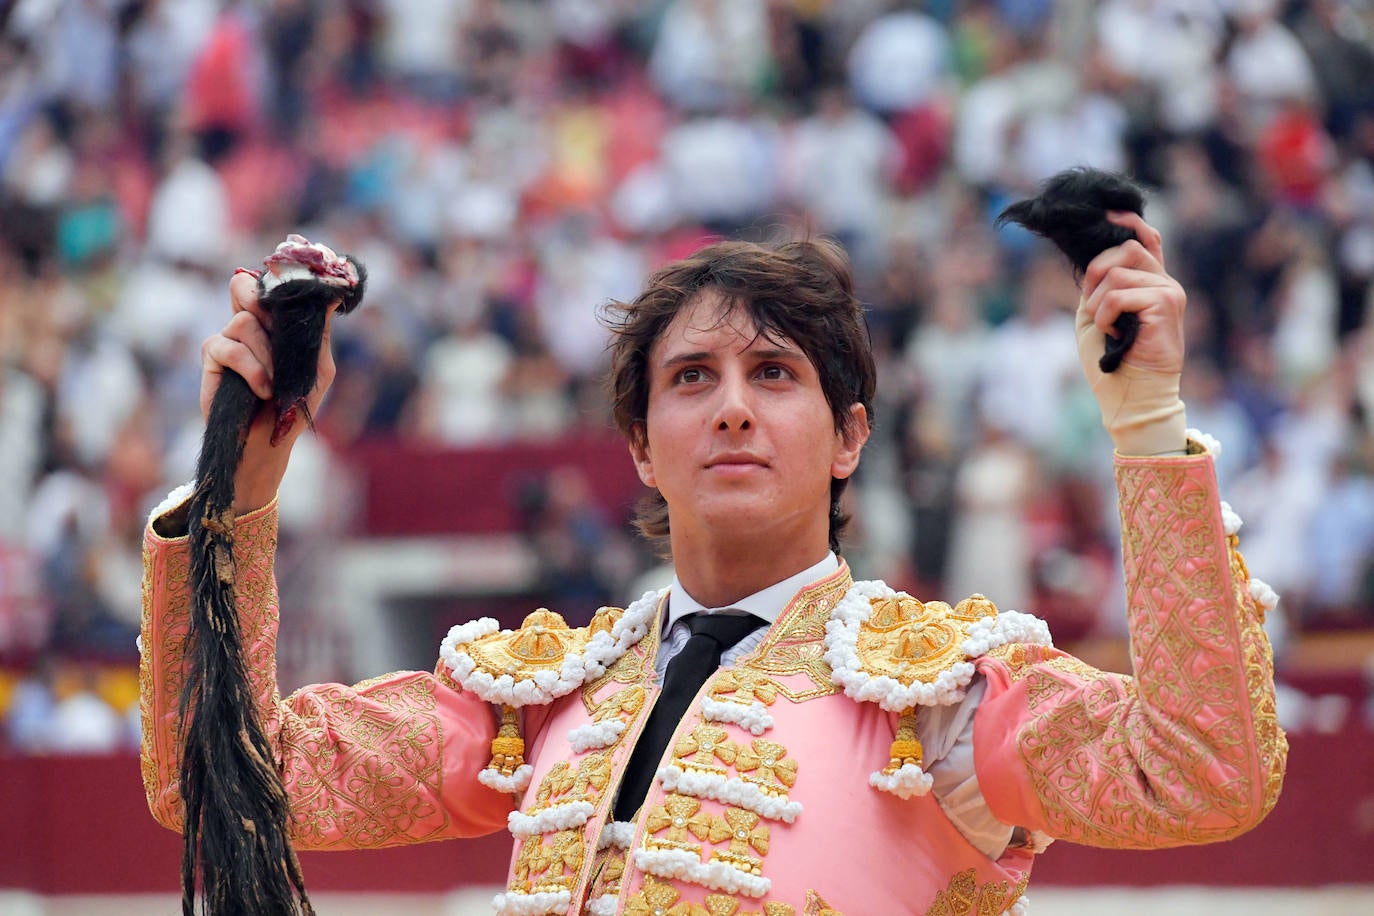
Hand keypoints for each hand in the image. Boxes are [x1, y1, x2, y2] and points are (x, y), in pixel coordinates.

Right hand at [199, 270, 339, 512]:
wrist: (270, 443)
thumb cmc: (295, 406)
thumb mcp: (318, 368)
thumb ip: (318, 332)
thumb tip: (329, 296)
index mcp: (274, 323)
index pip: (268, 285)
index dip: (277, 283)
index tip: (295, 293)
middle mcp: (248, 325)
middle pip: (243, 285)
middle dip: (261, 300)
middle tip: (277, 326)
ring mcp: (228, 339)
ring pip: (242, 321)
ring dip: (267, 354)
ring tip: (277, 383)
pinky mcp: (211, 357)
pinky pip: (227, 346)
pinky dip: (250, 367)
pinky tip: (263, 389)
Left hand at [1075, 213, 1187, 454]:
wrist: (1132, 397)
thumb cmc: (1112, 365)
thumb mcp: (1096, 317)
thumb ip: (1097, 288)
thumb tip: (1089, 259)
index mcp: (1150, 284)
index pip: (1147, 239)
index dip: (1129, 221)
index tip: (1109, 213)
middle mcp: (1165, 283)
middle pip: (1127, 247)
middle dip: (1097, 271)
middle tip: (1092, 306)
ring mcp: (1168, 291)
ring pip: (1118, 272)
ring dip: (1097, 302)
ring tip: (1104, 327)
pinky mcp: (1165, 303)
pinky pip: (1118, 294)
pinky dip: (1104, 314)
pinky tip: (1114, 334)